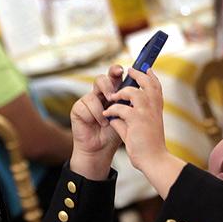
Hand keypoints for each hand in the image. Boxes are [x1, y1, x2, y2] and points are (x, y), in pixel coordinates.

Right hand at [69, 64, 123, 178]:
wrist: (103, 150)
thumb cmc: (116, 132)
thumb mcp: (128, 114)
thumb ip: (133, 100)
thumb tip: (144, 84)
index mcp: (113, 92)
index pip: (114, 76)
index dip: (117, 70)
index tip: (125, 70)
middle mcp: (100, 94)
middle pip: (101, 79)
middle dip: (108, 85)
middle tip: (112, 96)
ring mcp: (88, 100)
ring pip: (93, 92)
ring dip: (103, 105)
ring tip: (108, 118)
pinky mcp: (78, 109)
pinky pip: (86, 105)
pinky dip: (96, 116)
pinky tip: (101, 125)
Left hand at [102, 67, 186, 198]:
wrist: (154, 160)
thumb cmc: (148, 147)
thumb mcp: (142, 128)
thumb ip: (131, 118)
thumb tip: (116, 114)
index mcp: (157, 109)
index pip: (157, 87)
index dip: (151, 77)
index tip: (147, 70)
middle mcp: (154, 108)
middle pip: (148, 83)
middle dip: (138, 74)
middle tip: (129, 71)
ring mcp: (146, 112)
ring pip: (133, 92)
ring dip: (121, 93)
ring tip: (113, 97)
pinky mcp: (137, 119)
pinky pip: (120, 108)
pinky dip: (112, 110)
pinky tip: (107, 114)